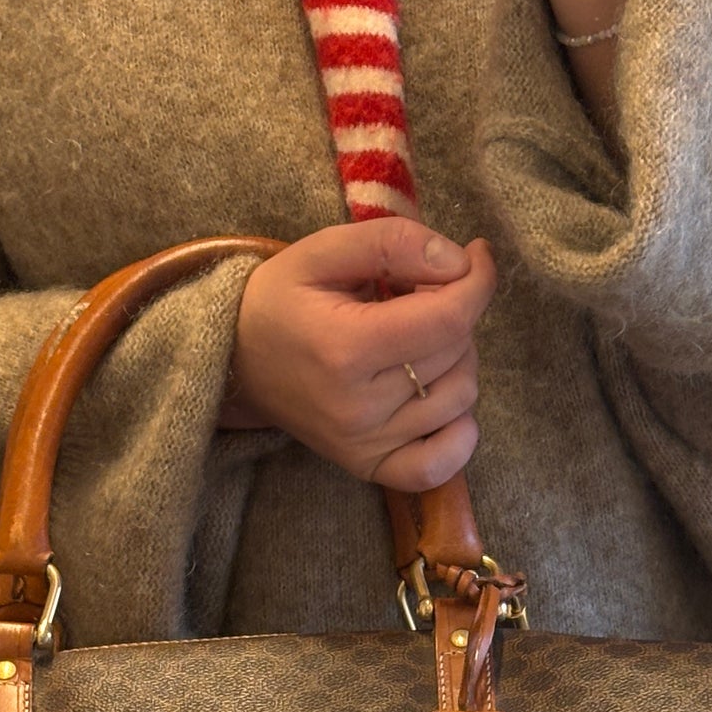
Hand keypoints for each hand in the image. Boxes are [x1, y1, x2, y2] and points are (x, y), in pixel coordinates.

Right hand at [222, 219, 495, 492]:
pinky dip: (459, 432)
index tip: (475, 257)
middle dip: (454, 313)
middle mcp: (359, 407)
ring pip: (461, 398)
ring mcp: (365, 444)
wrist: (233, 359)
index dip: (477, 282)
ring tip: (418, 340)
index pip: (449, 319)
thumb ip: (392, 243)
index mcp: (346, 348)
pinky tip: (438, 397)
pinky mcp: (369, 467)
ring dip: (457, 360)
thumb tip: (459, 262)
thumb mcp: (322, 250)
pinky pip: (441, 465)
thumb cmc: (279, 300)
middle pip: (457, 354)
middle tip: (418, 297)